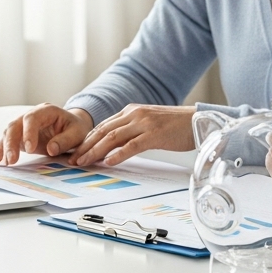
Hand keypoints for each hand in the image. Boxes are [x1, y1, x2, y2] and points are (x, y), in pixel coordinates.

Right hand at [0, 104, 92, 164]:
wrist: (73, 128)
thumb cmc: (76, 128)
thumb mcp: (77, 133)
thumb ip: (65, 140)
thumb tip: (51, 149)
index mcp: (47, 111)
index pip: (32, 118)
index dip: (28, 133)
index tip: (29, 149)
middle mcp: (32, 115)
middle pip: (16, 125)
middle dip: (11, 142)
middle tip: (12, 160)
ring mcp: (24, 125)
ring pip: (9, 132)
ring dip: (4, 147)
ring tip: (5, 162)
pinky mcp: (20, 135)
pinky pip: (8, 140)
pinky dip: (2, 149)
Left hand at [72, 104, 195, 165]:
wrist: (198, 121)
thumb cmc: (175, 126)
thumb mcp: (148, 124)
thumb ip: (131, 131)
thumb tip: (113, 146)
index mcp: (132, 111)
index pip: (103, 126)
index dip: (87, 140)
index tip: (76, 153)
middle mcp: (135, 114)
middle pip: (103, 131)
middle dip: (86, 146)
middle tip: (73, 160)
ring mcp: (144, 123)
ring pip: (113, 137)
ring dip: (96, 151)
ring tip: (85, 162)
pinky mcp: (155, 134)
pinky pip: (132, 145)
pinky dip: (119, 154)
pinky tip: (109, 162)